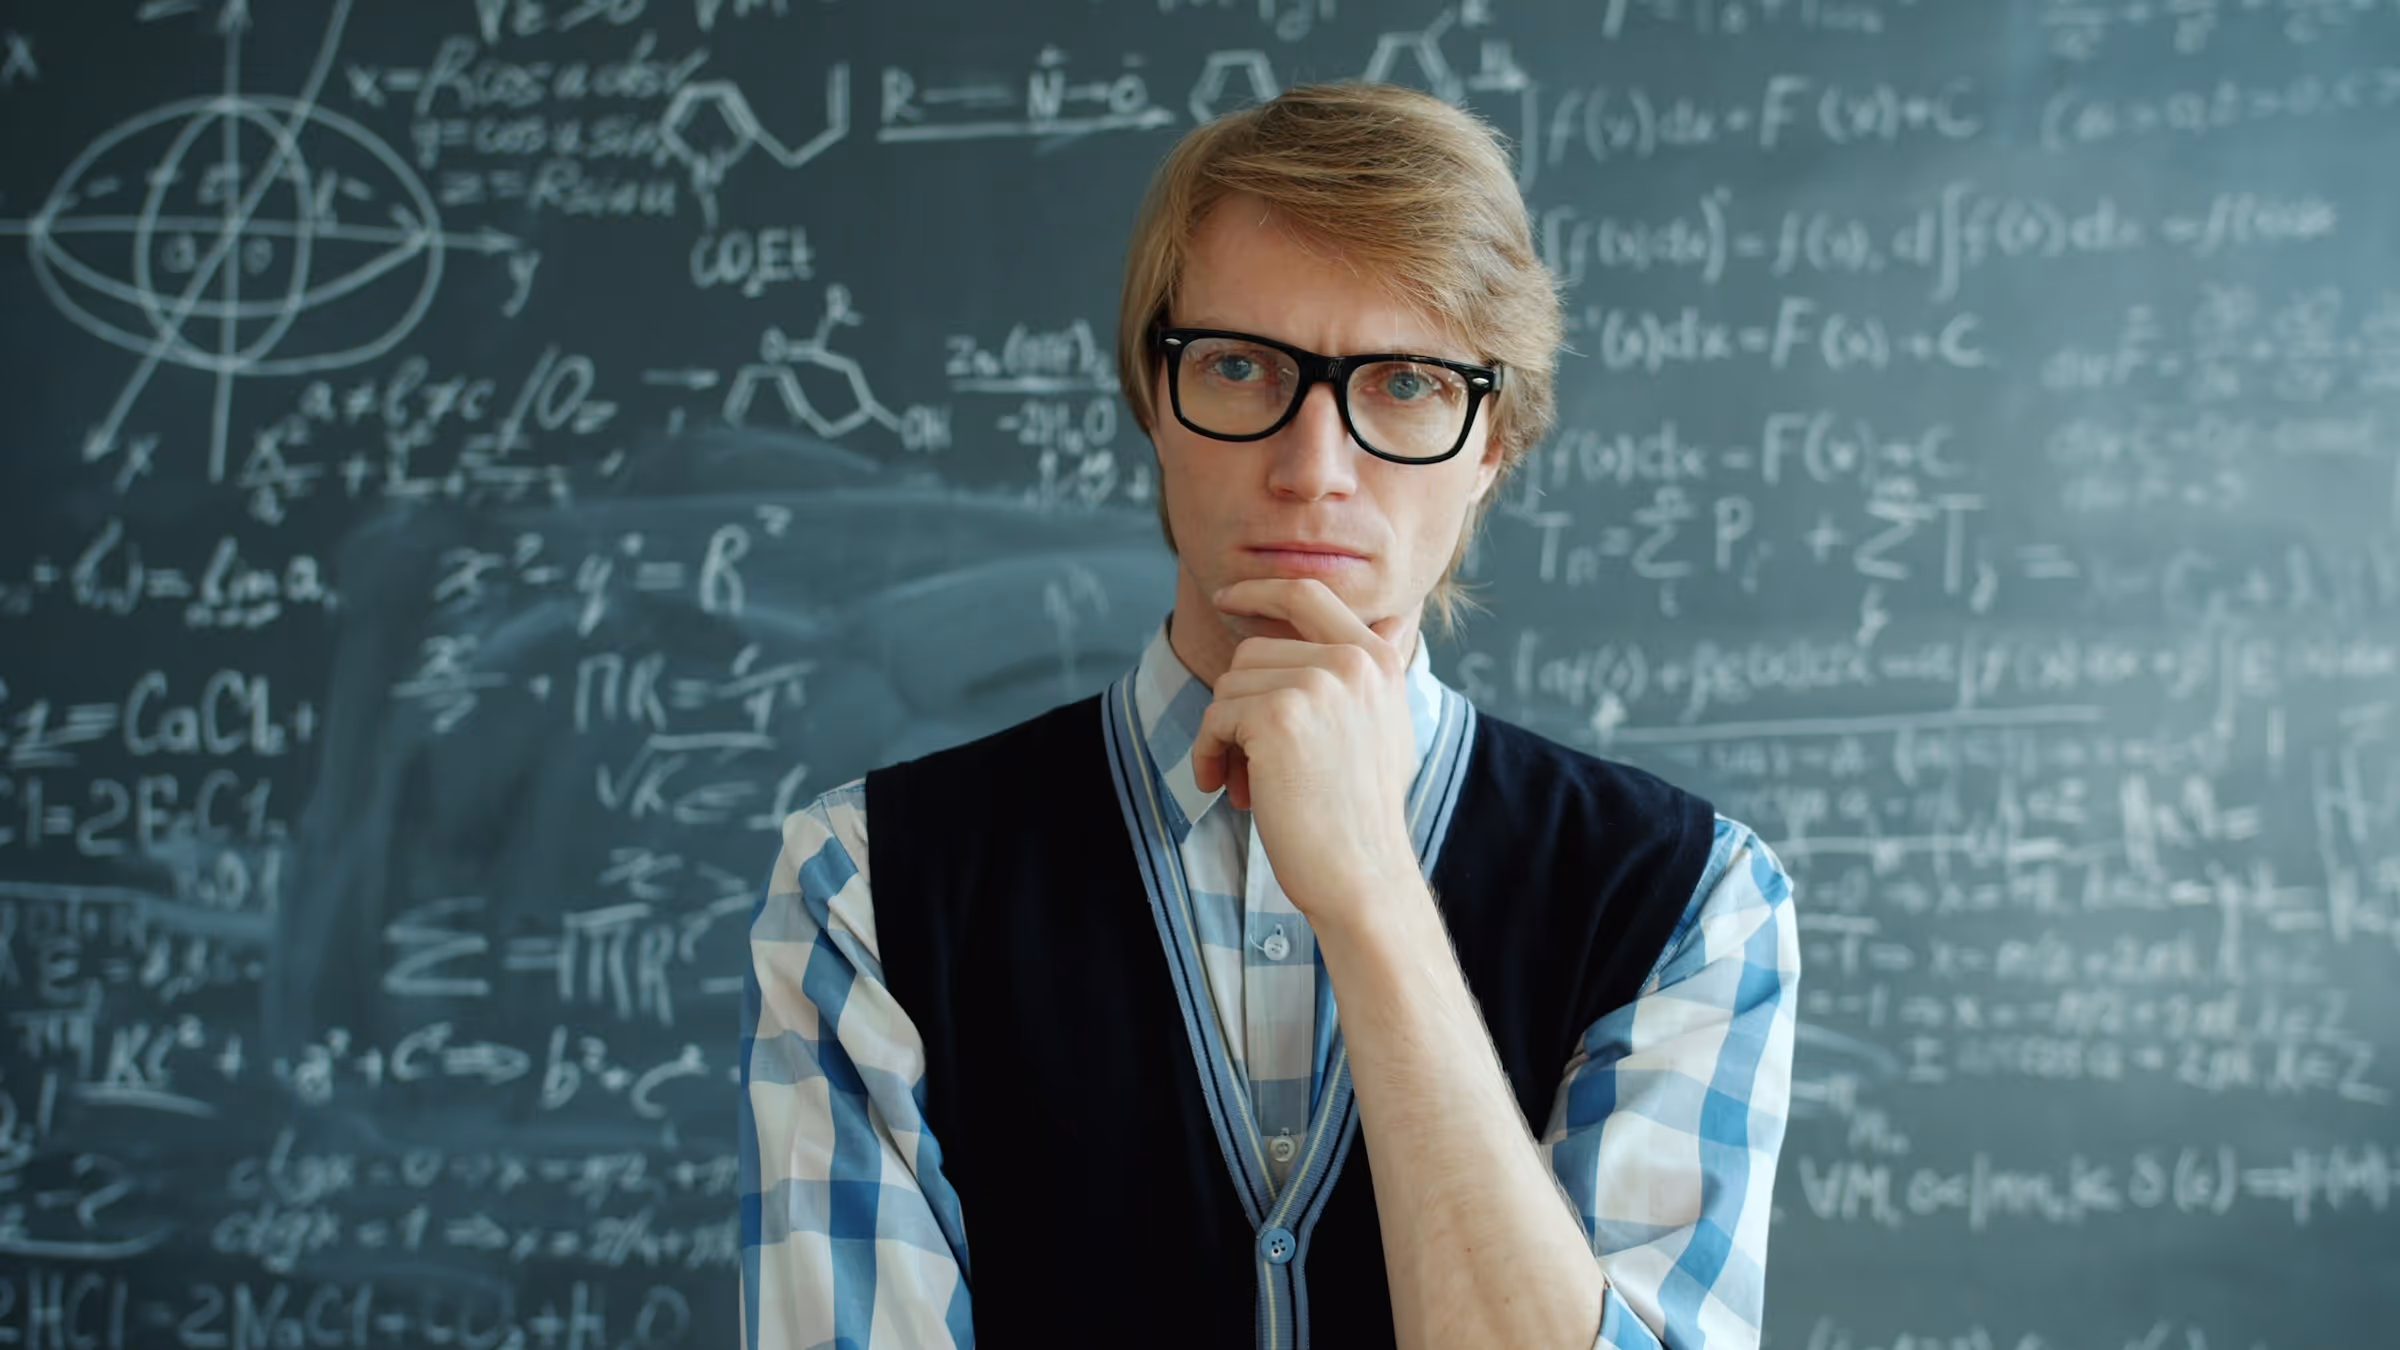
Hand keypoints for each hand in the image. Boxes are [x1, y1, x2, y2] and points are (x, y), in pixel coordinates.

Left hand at [1190, 578, 1421, 927]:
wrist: (1361, 873)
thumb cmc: (1363, 811)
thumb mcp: (1387, 726)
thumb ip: (1378, 670)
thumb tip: (1395, 620)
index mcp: (1379, 658)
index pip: (1308, 594)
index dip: (1260, 590)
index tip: (1225, 599)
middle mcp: (1352, 661)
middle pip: (1253, 652)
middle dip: (1239, 706)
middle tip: (1249, 764)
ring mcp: (1315, 684)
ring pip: (1229, 687)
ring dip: (1224, 738)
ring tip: (1250, 785)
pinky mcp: (1277, 716)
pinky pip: (1214, 719)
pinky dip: (1207, 755)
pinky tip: (1225, 788)